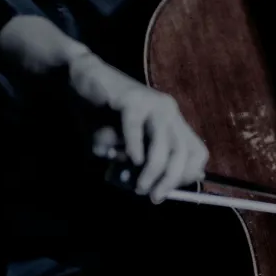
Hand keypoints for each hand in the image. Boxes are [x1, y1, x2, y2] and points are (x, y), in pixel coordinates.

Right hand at [68, 52, 208, 202]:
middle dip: (170, 180)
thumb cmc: (99, 115)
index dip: (186, 176)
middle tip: (152, 196)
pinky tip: (122, 157)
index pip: (197, 153)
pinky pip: (136, 132)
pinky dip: (132, 150)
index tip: (165, 190)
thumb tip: (151, 187)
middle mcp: (167, 111)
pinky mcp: (131, 99)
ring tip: (137, 184)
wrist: (78, 79)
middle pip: (183, 152)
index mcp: (170, 120)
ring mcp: (151, 103)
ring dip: (151, 171)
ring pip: (164, 146)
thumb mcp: (121, 145)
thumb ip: (137, 163)